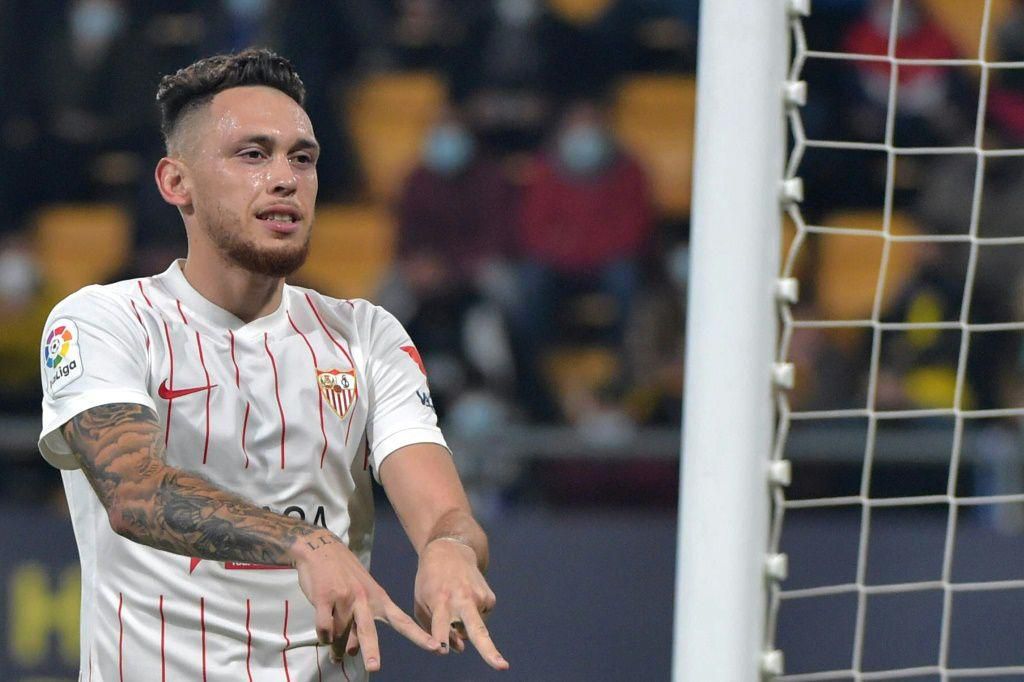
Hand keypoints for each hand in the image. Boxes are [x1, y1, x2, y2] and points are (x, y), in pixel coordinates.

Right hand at [292, 529, 441, 671]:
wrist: (322, 548)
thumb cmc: (345, 576)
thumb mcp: (362, 594)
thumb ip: (360, 624)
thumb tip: (352, 652)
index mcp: (379, 599)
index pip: (402, 621)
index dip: (419, 636)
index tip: (435, 648)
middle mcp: (364, 598)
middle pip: (367, 631)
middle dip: (371, 651)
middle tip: (374, 668)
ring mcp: (344, 598)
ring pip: (340, 634)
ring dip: (337, 647)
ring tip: (335, 655)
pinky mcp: (324, 597)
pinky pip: (324, 628)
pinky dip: (323, 636)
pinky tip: (324, 634)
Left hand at [414, 538, 507, 669]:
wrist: (449, 551)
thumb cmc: (430, 582)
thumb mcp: (421, 602)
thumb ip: (434, 630)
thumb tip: (460, 649)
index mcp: (440, 600)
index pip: (440, 625)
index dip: (441, 639)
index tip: (441, 649)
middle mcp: (463, 599)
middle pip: (476, 629)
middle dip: (488, 650)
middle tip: (502, 667)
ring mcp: (480, 597)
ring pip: (473, 629)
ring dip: (462, 625)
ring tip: (453, 601)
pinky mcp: (490, 598)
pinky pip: (479, 619)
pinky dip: (470, 616)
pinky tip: (464, 598)